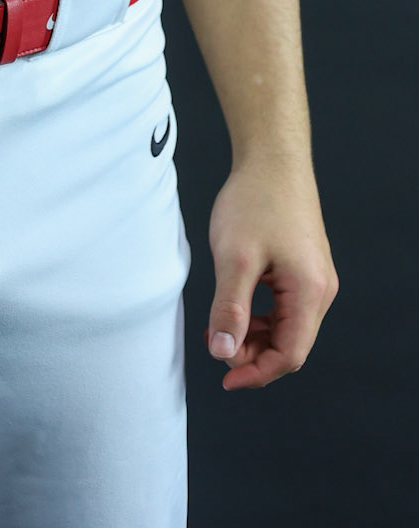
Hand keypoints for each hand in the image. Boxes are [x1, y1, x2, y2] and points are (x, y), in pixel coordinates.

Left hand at [203, 154, 337, 388]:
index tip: (225, 378)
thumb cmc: (255, 200)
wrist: (272, 158)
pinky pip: (285, 307)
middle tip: (216, 346)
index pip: (290, 354)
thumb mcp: (235, 258)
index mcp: (310, 292)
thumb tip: (224, 352)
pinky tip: (236, 309)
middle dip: (253, 354)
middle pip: (291, 344)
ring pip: (287, 326)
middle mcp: (321, 289)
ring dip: (255, 335)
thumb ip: (230, 308)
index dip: (257, 372)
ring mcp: (315, 278)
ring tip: (221, 328)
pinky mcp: (304, 267)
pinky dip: (260, 315)